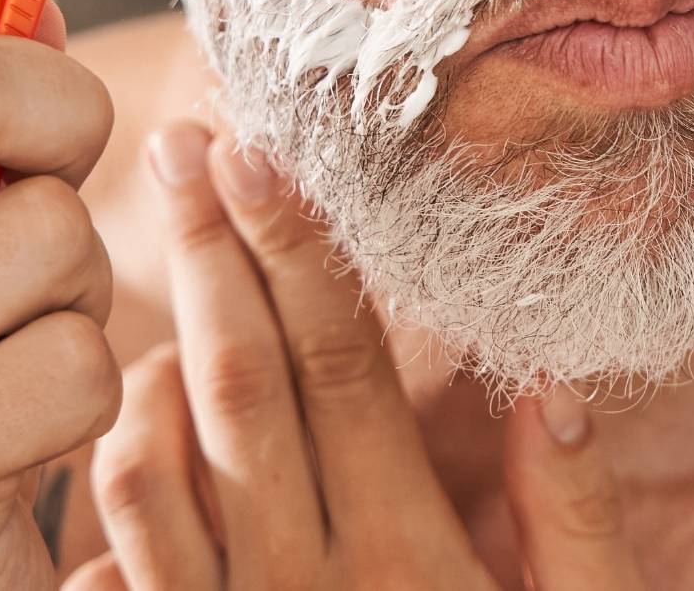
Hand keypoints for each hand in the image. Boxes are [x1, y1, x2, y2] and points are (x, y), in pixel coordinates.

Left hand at [65, 120, 647, 589]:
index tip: (264, 154)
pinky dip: (119, 469)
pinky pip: (127, 561)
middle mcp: (311, 583)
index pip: (344, 364)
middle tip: (184, 146)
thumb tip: (556, 384)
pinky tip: (132, 402)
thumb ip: (574, 522)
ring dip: (157, 341)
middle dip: (213, 253)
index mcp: (412, 556)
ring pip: (169, 461)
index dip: (301, 251)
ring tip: (157, 241)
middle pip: (248, 382)